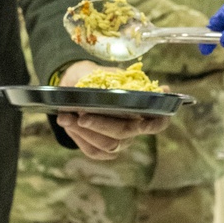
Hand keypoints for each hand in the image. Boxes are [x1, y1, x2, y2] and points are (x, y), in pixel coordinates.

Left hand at [55, 61, 169, 159]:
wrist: (72, 84)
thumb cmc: (93, 76)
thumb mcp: (100, 72)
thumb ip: (110, 78)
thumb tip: (116, 84)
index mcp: (140, 107)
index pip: (158, 121)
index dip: (155, 124)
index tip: (143, 124)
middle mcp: (134, 127)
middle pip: (125, 132)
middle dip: (102, 125)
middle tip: (82, 115)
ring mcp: (120, 141)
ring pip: (109, 145)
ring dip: (86, 132)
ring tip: (65, 116)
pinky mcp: (102, 150)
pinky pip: (93, 150)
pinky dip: (78, 137)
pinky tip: (66, 122)